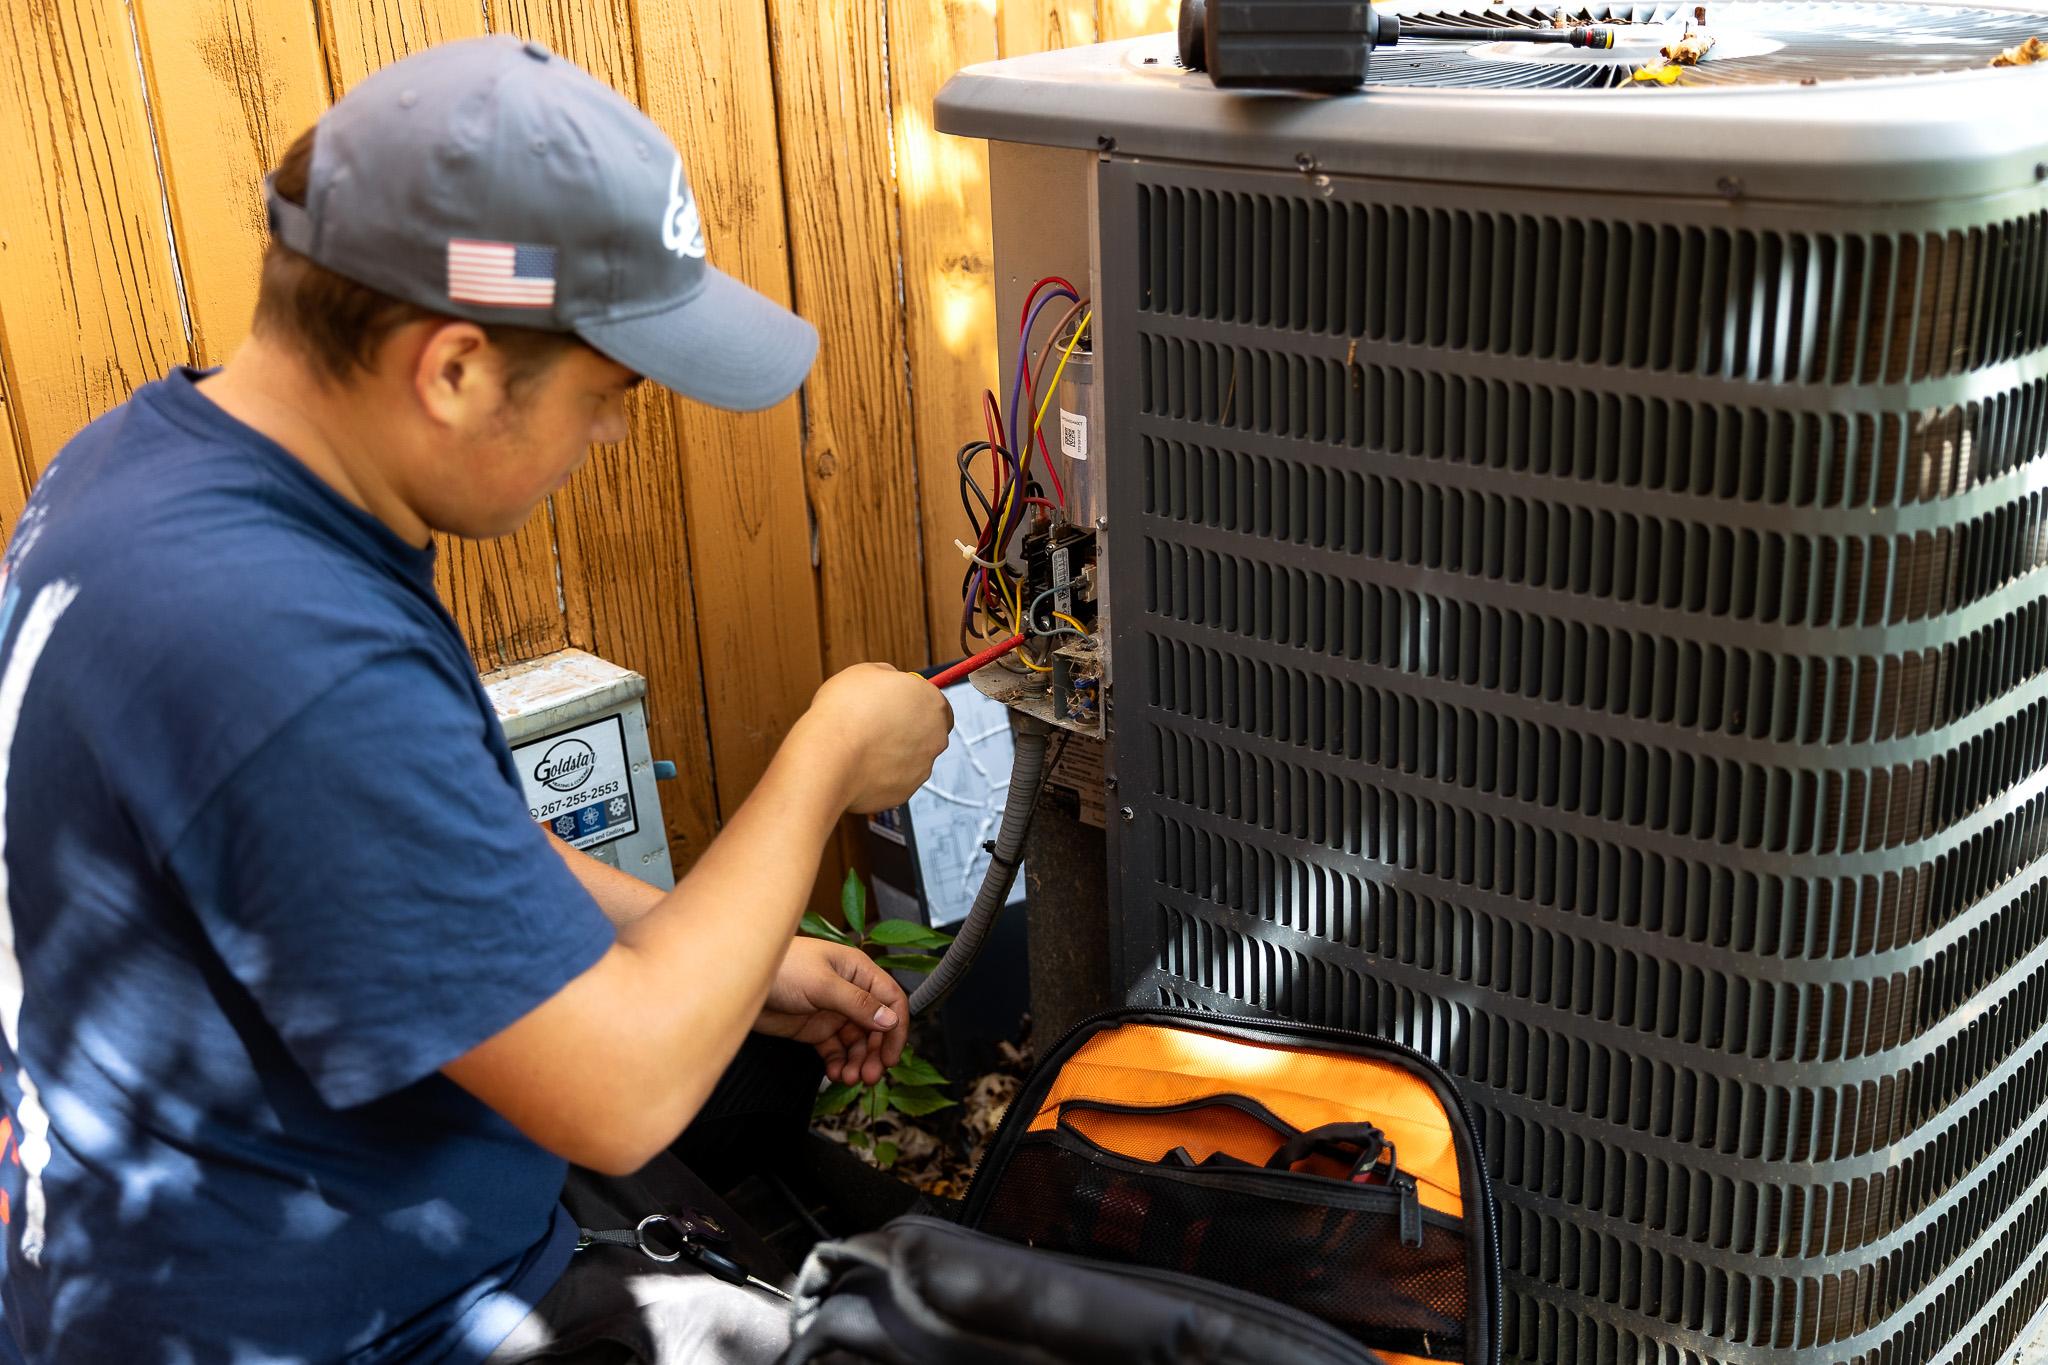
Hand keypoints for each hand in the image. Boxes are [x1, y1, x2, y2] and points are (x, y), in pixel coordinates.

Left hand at [755, 936, 909, 1085]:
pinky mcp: (814, 1029)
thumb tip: (890, 1020)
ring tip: (850, 1077)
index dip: (896, 1028)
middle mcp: (849, 991)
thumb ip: (858, 1003)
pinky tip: (835, 1074)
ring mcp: (832, 1011)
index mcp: (857, 971)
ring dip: (857, 1062)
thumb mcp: (823, 984)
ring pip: (857, 1042)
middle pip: (876, 1026)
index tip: (891, 1055)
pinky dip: (839, 1064)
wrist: (737, 980)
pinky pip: (835, 1050)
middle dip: (875, 1052)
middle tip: (870, 1075)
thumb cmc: (780, 968)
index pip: (891, 999)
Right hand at [795, 663, 952, 814]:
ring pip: (910, 759)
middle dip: (906, 731)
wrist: (829, 756)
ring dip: (892, 754)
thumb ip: (888, 676)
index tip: (897, 707)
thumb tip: (891, 680)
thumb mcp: (865, 672)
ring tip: (860, 747)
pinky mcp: (905, 792)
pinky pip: (894, 781)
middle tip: (876, 726)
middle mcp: (936, 737)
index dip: (915, 705)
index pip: (938, 705)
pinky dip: (879, 775)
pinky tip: (857, 766)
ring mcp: (922, 768)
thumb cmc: (845, 710)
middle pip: (927, 733)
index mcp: (932, 702)